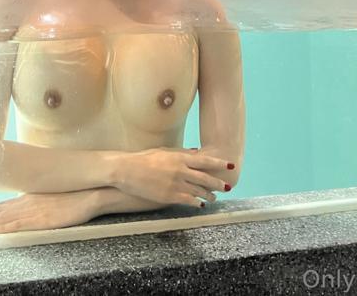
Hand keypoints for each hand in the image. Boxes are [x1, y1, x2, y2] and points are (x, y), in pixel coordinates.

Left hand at [0, 191, 101, 233]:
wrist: (90, 193)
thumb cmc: (73, 195)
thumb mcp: (50, 196)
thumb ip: (36, 202)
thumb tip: (26, 206)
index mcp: (29, 198)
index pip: (2, 205)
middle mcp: (27, 203)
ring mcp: (33, 211)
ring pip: (3, 217)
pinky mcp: (41, 220)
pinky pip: (19, 225)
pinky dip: (4, 227)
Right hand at [110, 148, 233, 205]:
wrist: (127, 170)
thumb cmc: (143, 158)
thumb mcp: (164, 151)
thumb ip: (181, 153)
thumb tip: (195, 152)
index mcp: (180, 158)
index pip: (205, 161)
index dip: (219, 164)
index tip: (230, 166)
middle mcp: (181, 170)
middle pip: (206, 178)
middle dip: (218, 183)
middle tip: (227, 187)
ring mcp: (176, 184)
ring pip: (199, 191)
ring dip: (209, 195)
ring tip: (214, 198)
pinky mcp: (169, 196)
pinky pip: (188, 200)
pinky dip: (196, 202)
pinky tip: (200, 204)